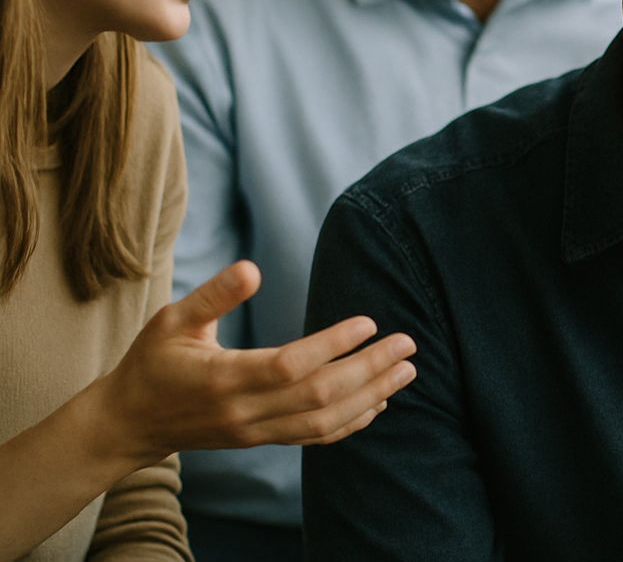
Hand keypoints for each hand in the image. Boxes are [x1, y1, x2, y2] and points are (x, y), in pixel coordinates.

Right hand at [93, 260, 417, 466]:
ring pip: (324, 421)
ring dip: (371, 396)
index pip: (290, 365)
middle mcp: (244, 412)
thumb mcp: (172, 320)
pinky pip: (315, 437)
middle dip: (369, 370)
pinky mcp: (261, 440)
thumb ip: (214, 295)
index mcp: (223, 378)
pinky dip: (352, 422)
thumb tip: (252, 267)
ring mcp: (255, 431)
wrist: (129, 423)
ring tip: (407, 370)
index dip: (334, 344)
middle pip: (318, 396)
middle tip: (408, 344)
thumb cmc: (152, 362)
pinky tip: (379, 401)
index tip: (370, 322)